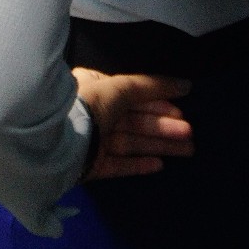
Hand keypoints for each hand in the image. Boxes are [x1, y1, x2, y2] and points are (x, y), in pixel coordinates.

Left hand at [72, 68, 192, 179]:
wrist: (58, 141)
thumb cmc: (89, 105)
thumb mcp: (119, 87)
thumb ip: (150, 86)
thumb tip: (183, 83)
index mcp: (94, 89)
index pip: (132, 95)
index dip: (158, 102)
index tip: (182, 109)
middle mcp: (94, 113)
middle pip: (135, 120)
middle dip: (163, 126)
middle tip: (191, 133)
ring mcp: (93, 141)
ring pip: (131, 142)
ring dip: (159, 145)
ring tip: (187, 150)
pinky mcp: (92, 165)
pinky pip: (119, 164)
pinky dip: (139, 164)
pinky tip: (160, 165)